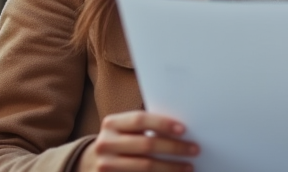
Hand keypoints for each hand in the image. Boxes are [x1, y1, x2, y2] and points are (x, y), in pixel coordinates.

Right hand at [79, 110, 199, 171]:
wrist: (93, 163)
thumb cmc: (121, 142)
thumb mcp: (126, 130)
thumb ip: (146, 127)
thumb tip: (182, 130)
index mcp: (111, 124)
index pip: (140, 119)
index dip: (163, 123)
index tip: (184, 129)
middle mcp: (104, 143)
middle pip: (146, 144)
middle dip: (174, 147)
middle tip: (194, 149)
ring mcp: (104, 165)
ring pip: (145, 166)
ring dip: (171, 167)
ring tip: (188, 166)